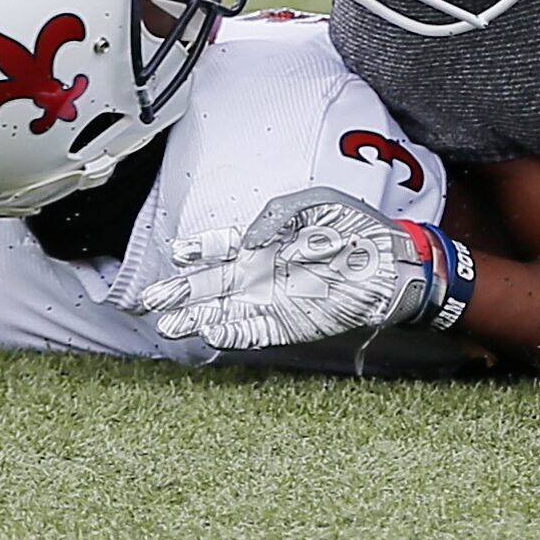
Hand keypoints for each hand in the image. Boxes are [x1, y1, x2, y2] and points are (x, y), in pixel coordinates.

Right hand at [129, 187, 474, 351]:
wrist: (391, 262)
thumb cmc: (357, 228)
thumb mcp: (315, 204)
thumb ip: (276, 216)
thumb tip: (247, 242)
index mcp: (265, 242)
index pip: (220, 247)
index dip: (198, 251)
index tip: (177, 253)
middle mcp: (261, 274)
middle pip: (210, 285)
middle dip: (179, 292)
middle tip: (148, 300)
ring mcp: (271, 301)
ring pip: (222, 313)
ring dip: (195, 319)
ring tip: (168, 325)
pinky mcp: (288, 325)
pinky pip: (252, 332)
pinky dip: (231, 334)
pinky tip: (211, 333)